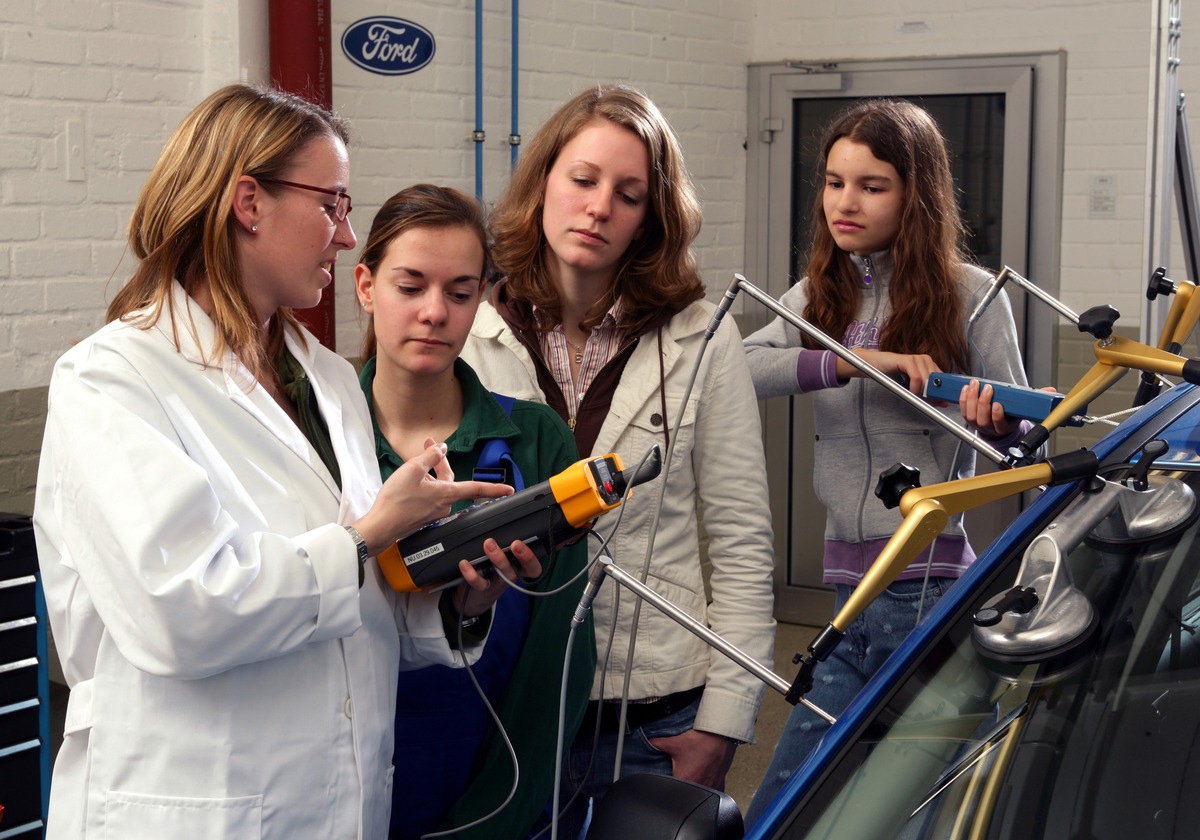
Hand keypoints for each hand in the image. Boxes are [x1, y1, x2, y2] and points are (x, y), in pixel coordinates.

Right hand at [352, 438, 512, 554]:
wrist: (381, 525)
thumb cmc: (395, 500)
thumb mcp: (412, 470)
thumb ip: (431, 457)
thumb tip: (441, 449)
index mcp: (447, 493)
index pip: (476, 488)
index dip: (494, 488)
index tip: (509, 490)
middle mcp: (445, 505)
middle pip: (450, 480)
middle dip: (441, 462)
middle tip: (429, 446)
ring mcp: (435, 512)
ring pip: (439, 487)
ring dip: (430, 474)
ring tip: (413, 465)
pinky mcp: (425, 516)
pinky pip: (431, 496)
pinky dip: (425, 485)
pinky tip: (411, 482)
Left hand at [453, 537, 542, 617]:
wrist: (473, 595)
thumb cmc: (490, 567)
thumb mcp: (501, 555)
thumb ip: (504, 540)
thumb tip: (504, 515)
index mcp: (520, 565)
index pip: (535, 563)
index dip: (535, 555)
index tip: (526, 542)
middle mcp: (513, 573)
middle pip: (527, 568)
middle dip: (524, 555)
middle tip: (515, 543)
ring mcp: (500, 582)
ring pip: (505, 573)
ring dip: (498, 558)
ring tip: (489, 543)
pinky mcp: (484, 589)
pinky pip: (480, 583)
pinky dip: (471, 573)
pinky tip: (465, 563)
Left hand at [646, 728, 737, 789]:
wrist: (720, 737)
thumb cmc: (700, 742)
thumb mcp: (675, 742)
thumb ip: (658, 744)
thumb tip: (648, 742)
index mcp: (684, 780)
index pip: (672, 790)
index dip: (667, 786)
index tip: (668, 780)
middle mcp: (698, 786)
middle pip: (686, 792)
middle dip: (681, 786)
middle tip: (680, 774)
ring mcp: (710, 786)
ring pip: (699, 793)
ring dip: (694, 787)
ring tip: (692, 776)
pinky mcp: (718, 783)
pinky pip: (712, 791)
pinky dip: (707, 786)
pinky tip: (704, 778)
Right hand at [838, 350, 940, 398]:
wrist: (875, 365)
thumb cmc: (893, 376)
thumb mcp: (913, 387)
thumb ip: (927, 394)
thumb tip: (943, 403)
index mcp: (930, 365)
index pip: (943, 381)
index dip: (941, 393)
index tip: (939, 403)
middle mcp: (926, 360)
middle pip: (936, 382)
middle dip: (931, 395)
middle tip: (923, 402)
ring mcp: (918, 358)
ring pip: (927, 380)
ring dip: (922, 392)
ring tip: (913, 395)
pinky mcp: (908, 360)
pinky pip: (917, 377)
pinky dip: (915, 387)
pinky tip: (910, 390)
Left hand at [960, 380, 1055, 436]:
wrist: (1000, 426)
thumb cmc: (1012, 415)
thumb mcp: (1024, 409)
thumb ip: (1036, 400)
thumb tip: (1051, 391)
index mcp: (1004, 428)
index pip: (999, 425)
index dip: (997, 416)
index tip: (998, 405)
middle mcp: (989, 429)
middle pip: (982, 419)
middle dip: (983, 403)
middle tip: (987, 388)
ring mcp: (978, 425)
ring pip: (970, 416)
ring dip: (971, 399)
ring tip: (975, 385)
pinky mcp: (969, 419)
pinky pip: (963, 411)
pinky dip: (963, 400)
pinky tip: (966, 388)